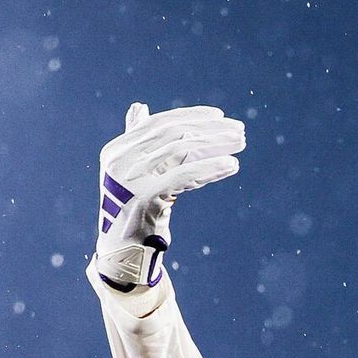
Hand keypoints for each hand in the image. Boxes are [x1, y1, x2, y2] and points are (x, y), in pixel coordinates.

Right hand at [93, 102, 245, 290]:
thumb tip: (140, 107)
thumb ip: (137, 141)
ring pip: (181, 151)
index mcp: (117, 149)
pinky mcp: (146, 196)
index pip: (160, 124)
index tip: (220, 116)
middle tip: (239, 130)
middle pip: (174, 134)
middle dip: (209, 130)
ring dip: (215, 145)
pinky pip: (184, 176)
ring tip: (240, 144)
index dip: (191, 117)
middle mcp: (120, 160)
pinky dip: (210, 168)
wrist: (124, 250)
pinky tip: (232, 165)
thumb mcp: (134, 172)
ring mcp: (131, 178)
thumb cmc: (134, 210)